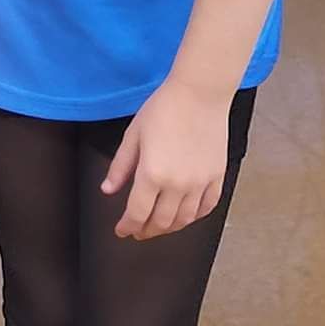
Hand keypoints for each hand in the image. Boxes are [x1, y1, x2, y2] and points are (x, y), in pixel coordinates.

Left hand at [101, 78, 231, 240]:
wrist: (199, 94)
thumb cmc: (163, 109)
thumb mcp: (133, 135)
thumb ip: (120, 166)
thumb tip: (108, 190)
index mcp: (152, 174)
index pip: (137, 213)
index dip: (128, 226)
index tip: (122, 230)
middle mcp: (177, 185)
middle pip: (161, 222)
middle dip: (146, 230)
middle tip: (138, 231)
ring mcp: (200, 183)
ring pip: (184, 220)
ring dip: (169, 228)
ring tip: (158, 226)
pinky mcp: (217, 177)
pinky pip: (206, 207)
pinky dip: (194, 217)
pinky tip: (185, 216)